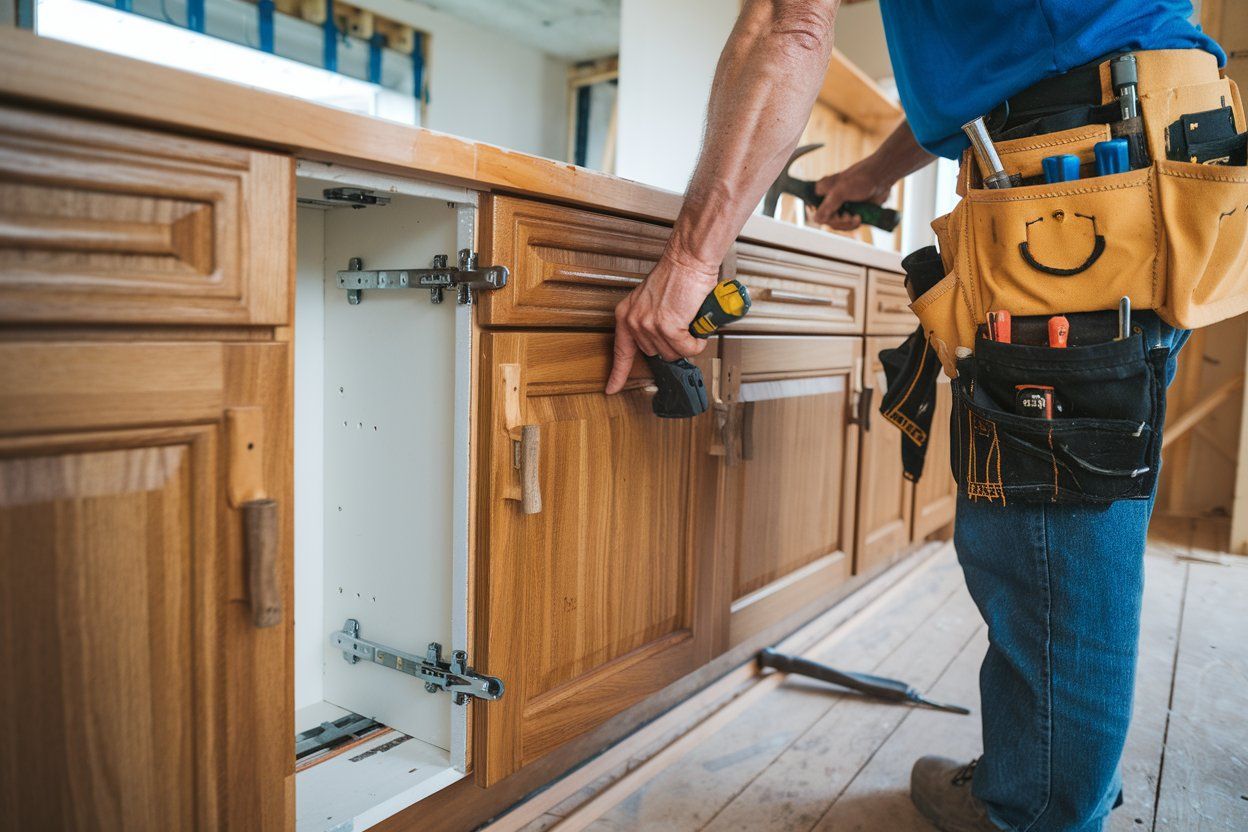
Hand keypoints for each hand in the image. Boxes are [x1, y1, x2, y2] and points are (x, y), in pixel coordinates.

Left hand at [605, 254, 719, 393]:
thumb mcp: (653, 301)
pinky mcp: (668, 327)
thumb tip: (663, 343)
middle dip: (673, 344)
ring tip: (690, 320)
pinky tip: (697, 325)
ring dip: (688, 341)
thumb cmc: (677, 275)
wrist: (688, 259)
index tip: (611, 388)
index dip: (617, 374)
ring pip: (674, 353)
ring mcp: (649, 326)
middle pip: (656, 354)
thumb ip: (651, 321)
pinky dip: (697, 341)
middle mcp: (633, 321)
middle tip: (683, 325)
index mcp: (626, 315)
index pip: (620, 351)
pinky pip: (688, 349)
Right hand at [810, 162, 891, 229]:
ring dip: (848, 224)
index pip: (815, 210)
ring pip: (838, 225)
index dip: (824, 216)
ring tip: (857, 217)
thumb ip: (828, 205)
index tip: (835, 216)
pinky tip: (859, 217)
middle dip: (839, 222)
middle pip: (827, 220)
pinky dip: (853, 224)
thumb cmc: (861, 178)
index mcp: (823, 191)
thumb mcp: (841, 191)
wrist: (882, 178)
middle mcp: (831, 200)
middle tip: (848, 217)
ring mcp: (842, 207)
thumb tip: (816, 219)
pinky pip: (848, 225)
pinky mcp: (852, 212)